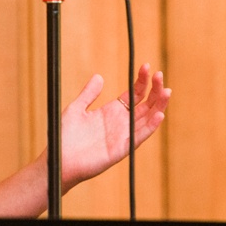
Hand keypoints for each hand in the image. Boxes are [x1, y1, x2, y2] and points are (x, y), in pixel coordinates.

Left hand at [58, 64, 169, 187]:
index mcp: (112, 112)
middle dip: (155, 90)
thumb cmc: (65, 136)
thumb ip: (88, 94)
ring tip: (167, 91)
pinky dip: (150, 126)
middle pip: (146, 104)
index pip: (135, 94)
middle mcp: (121, 123)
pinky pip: (139, 137)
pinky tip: (159, 114)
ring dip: (159, 105)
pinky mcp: (122, 149)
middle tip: (160, 75)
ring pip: (147, 119)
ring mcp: (123, 136)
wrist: (58, 158)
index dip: (142, 81)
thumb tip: (99, 76)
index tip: (147, 66)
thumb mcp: (76, 108)